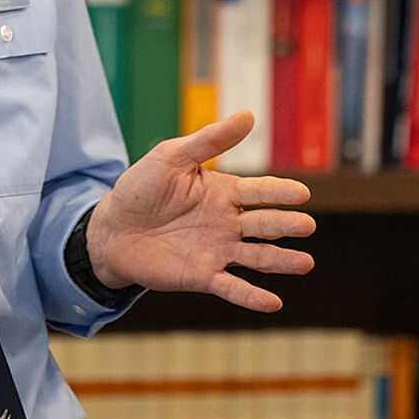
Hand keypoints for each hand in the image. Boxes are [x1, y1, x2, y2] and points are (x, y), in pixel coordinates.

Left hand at [86, 110, 314, 311]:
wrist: (112, 228)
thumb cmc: (141, 187)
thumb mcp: (171, 156)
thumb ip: (209, 141)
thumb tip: (248, 114)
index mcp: (224, 192)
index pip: (259, 191)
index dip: (280, 192)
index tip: (301, 194)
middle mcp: (227, 223)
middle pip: (264, 224)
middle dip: (285, 224)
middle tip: (306, 225)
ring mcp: (217, 251)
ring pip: (256, 257)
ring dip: (280, 261)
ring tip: (305, 263)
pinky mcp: (202, 276)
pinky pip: (231, 287)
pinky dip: (252, 297)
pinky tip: (273, 303)